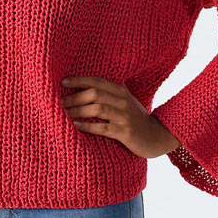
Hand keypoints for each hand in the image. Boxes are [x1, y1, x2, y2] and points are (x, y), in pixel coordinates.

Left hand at [60, 75, 180, 158]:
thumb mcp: (124, 101)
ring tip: (65, 113)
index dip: (79, 80)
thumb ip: (109, 93)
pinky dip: (87, 126)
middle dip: (74, 97)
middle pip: (94, 93)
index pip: (96, 80)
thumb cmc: (136, 118)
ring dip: (78, 110)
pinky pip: (102, 127)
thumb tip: (83, 88)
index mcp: (121, 90)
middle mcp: (123, 100)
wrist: (157, 136)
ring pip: (97, 109)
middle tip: (60, 102)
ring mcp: (124, 116)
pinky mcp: (125, 132)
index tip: (63, 82)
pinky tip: (76, 125)